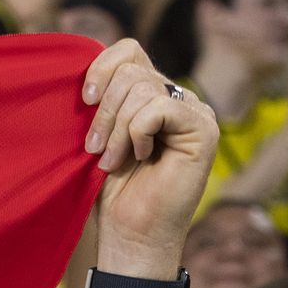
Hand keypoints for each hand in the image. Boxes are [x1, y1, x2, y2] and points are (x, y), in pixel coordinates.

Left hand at [81, 40, 219, 274]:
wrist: (131, 236)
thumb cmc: (111, 194)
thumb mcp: (97, 139)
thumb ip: (101, 102)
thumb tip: (87, 74)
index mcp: (152, 96)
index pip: (129, 51)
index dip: (101, 66)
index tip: (83, 99)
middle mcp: (177, 99)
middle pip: (132, 69)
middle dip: (103, 111)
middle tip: (94, 149)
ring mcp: (194, 112)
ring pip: (142, 87)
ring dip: (115, 129)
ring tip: (111, 161)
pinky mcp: (204, 130)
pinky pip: (158, 108)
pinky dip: (137, 133)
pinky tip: (140, 158)